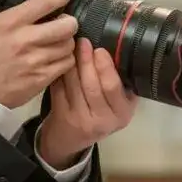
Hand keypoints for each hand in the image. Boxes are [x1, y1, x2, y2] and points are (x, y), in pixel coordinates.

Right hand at [0, 0, 77, 108]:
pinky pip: (66, 64)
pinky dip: (67, 58)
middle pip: (65, 25)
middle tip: (66, 21)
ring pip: (68, 45)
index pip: (44, 3)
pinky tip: (58, 56)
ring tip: (61, 39)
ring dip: (68, 40)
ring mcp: (35, 61)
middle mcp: (25, 41)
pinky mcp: (41, 79)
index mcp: (9, 23)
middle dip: (70, 20)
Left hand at [37, 38, 138, 168]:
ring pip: (74, 86)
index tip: (100, 49)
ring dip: (71, 64)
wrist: (73, 139)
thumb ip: (120, 84)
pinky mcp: (62, 118)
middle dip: (87, 61)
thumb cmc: (99, 114)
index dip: (105, 67)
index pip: (113, 88)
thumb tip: (116, 49)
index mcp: (122, 113)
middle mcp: (103, 121)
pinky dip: (59, 73)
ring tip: (70, 46)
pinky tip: (59, 60)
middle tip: (83, 42)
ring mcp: (81, 121)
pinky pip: (59, 90)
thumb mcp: (118, 104)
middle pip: (92, 85)